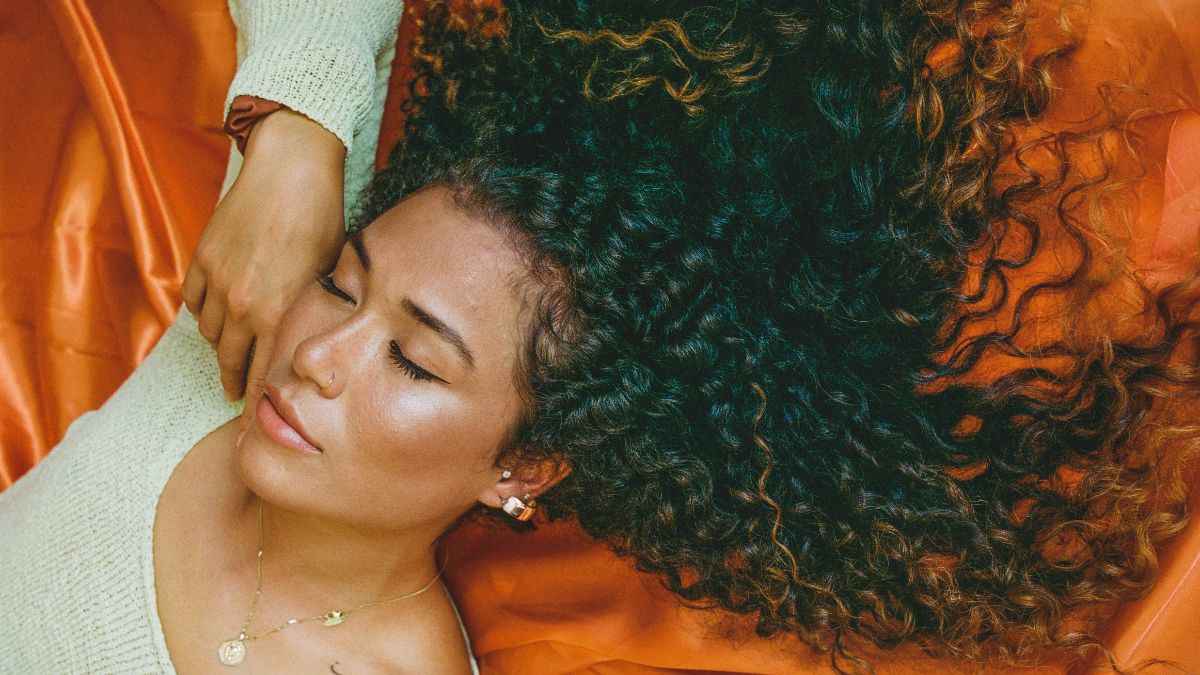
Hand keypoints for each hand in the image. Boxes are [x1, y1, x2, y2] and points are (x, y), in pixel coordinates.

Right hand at [182, 108, 345, 427]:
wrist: (289, 170)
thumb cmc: (321, 220)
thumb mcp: (328, 274)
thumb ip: (312, 314)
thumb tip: (312, 344)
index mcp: (278, 315)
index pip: (262, 374)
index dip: (258, 402)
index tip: (255, 423)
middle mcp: (243, 305)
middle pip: (229, 361)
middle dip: (232, 381)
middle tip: (234, 396)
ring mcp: (217, 283)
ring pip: (208, 332)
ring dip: (219, 344)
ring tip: (229, 351)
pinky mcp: (201, 260)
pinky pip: (193, 302)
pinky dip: (203, 312)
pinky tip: (215, 314)